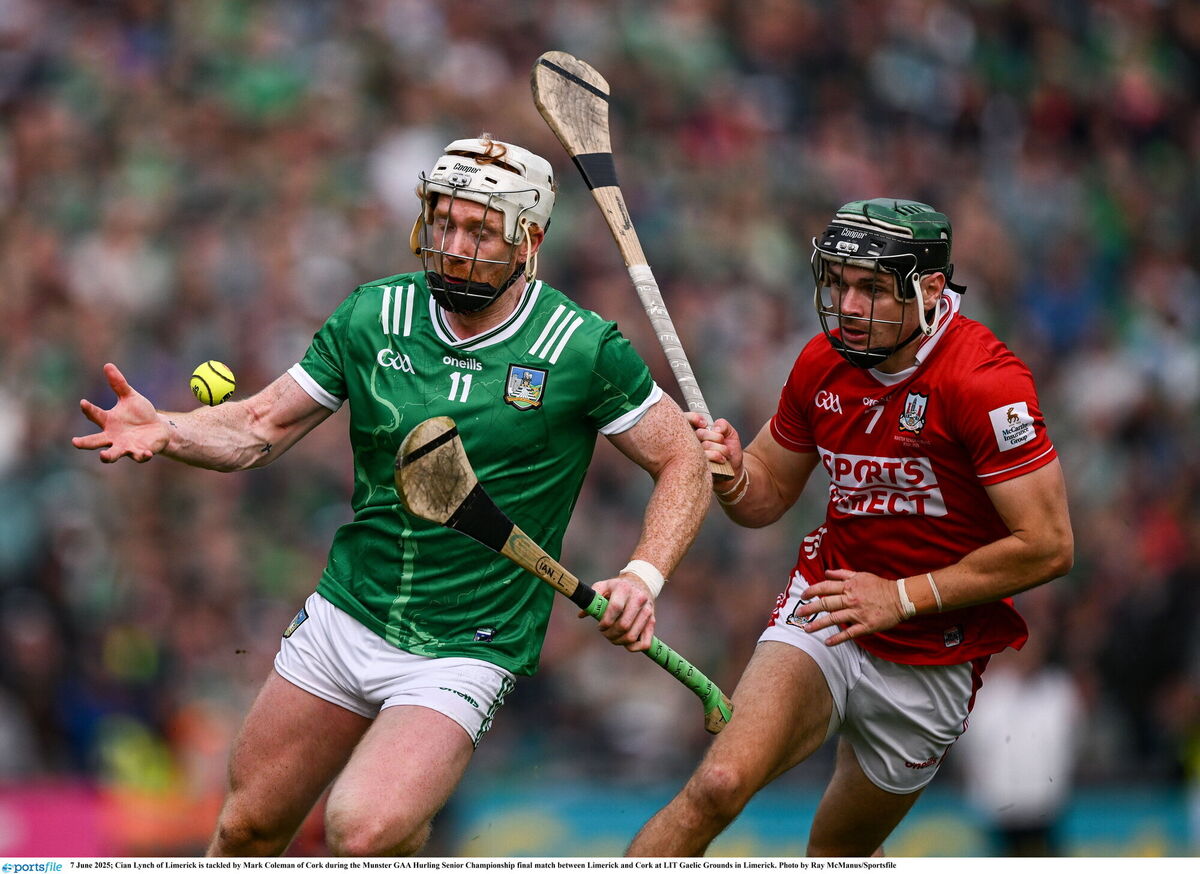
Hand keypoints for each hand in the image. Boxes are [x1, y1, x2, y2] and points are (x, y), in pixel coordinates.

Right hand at [72, 363, 169, 462]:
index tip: (83, 402)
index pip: (95, 415)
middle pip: (95, 441)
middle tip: (75, 442)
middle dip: (85, 442)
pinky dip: (141, 455)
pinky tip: (145, 452)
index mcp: (108, 421)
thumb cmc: (140, 413)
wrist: (158, 429)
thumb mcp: (130, 397)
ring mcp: (125, 446)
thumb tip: (107, 365)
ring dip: (108, 455)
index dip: (89, 409)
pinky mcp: (139, 452)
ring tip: (103, 456)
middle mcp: (112, 436)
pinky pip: (139, 456)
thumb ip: (119, 384)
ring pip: (113, 454)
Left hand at [581, 574, 655, 651]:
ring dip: (619, 641)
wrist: (641, 582)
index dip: (605, 622)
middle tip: (605, 633)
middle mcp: (638, 599)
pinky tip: (625, 643)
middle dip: (610, 634)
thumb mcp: (603, 586)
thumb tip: (581, 615)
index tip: (600, 626)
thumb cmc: (617, 587)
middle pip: (624, 625)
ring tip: (613, 637)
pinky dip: (634, 648)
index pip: (615, 609)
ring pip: (632, 636)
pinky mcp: (652, 621)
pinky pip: (645, 643)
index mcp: (624, 589)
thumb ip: (592, 598)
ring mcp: (647, 610)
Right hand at [686, 413, 741, 473]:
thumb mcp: (731, 434)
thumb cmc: (730, 452)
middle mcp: (693, 443)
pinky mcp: (697, 466)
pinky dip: (717, 456)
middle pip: (700, 433)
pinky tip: (722, 460)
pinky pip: (706, 457)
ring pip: (705, 445)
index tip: (704, 424)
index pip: (687, 420)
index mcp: (698, 432)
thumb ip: (724, 425)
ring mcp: (694, 455)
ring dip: (720, 449)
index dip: (693, 418)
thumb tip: (716, 427)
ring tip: (725, 454)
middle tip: (722, 442)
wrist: (735, 471)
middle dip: (717, 437)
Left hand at [794, 568, 909, 645]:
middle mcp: (851, 599)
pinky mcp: (865, 626)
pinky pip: (849, 633)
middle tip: (799, 613)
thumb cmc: (879, 586)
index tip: (803, 595)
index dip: (812, 591)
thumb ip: (842, 574)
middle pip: (826, 603)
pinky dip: (837, 638)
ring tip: (807, 629)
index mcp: (849, 586)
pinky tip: (827, 642)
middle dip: (810, 608)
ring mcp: (858, 613)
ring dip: (819, 624)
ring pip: (834, 619)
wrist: (900, 598)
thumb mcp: (860, 575)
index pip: (825, 587)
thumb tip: (826, 572)